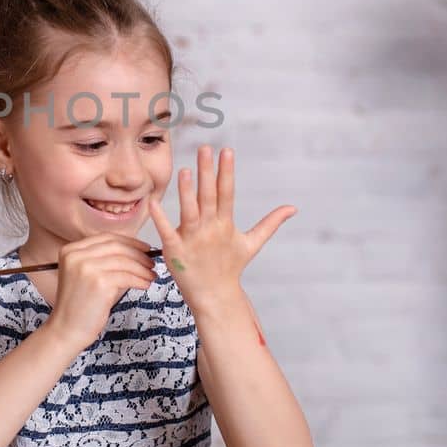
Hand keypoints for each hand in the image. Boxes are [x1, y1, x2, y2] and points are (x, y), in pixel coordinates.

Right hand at [43, 233, 156, 350]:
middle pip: (116, 246)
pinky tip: (145, 284)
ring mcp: (87, 268)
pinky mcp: (99, 282)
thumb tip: (134, 252)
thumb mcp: (84, 275)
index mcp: (70, 250)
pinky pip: (127, 276)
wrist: (67, 330)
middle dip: (138, 253)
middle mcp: (76, 255)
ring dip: (142, 268)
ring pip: (124, 261)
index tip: (144, 248)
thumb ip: (102, 260)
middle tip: (151, 262)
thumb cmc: (79, 305)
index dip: (129, 241)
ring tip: (151, 276)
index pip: (106, 238)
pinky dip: (140, 280)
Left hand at [148, 145, 293, 312]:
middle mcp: (210, 229)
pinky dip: (160, 218)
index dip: (226, 172)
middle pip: (209, 197)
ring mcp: (192, 240)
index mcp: (225, 224)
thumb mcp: (252, 243)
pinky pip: (166, 232)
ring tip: (185, 170)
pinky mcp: (175, 251)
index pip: (227, 193)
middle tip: (205, 148)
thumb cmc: (230, 267)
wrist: (214, 297)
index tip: (226, 150)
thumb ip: (270, 223)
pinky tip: (153, 201)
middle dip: (208, 173)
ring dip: (187, 192)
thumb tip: (293, 208)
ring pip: (190, 212)